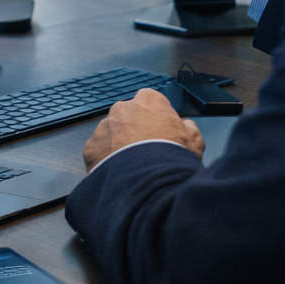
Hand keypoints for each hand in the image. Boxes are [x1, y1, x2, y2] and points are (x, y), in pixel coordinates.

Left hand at [83, 88, 204, 171]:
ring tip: (129, 168)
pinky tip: (115, 176)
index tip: (159, 134)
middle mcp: (123, 108)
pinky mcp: (90, 147)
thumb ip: (189, 129)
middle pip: (127, 117)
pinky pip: (97, 152)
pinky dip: (104, 161)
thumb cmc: (174, 158)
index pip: (150, 101)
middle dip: (132, 130)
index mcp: (149, 101)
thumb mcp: (194, 144)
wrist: (149, 182)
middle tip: (142, 152)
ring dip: (116, 146)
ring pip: (110, 134)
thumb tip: (185, 126)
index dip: (155, 118)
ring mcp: (104, 127)